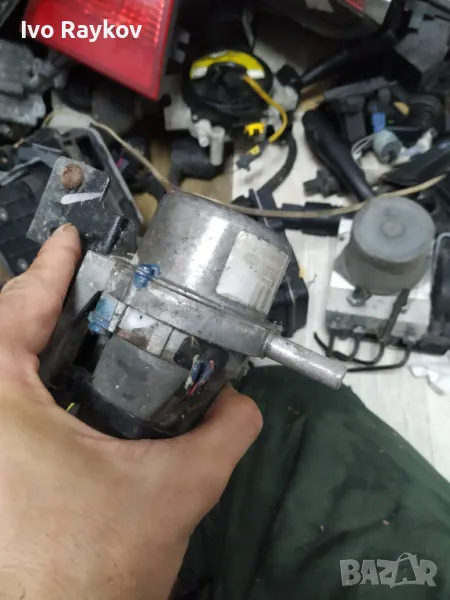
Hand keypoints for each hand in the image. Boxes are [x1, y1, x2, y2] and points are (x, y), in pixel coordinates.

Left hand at [0, 225, 261, 599]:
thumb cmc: (91, 568)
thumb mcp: (173, 490)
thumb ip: (221, 435)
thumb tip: (244, 405)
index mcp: (1, 404)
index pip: (17, 309)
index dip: (49, 268)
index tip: (71, 242)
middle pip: (6, 334)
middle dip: (44, 303)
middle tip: (87, 286)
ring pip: (4, 371)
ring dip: (36, 343)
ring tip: (83, 330)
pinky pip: (6, 407)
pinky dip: (33, 385)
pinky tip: (69, 395)